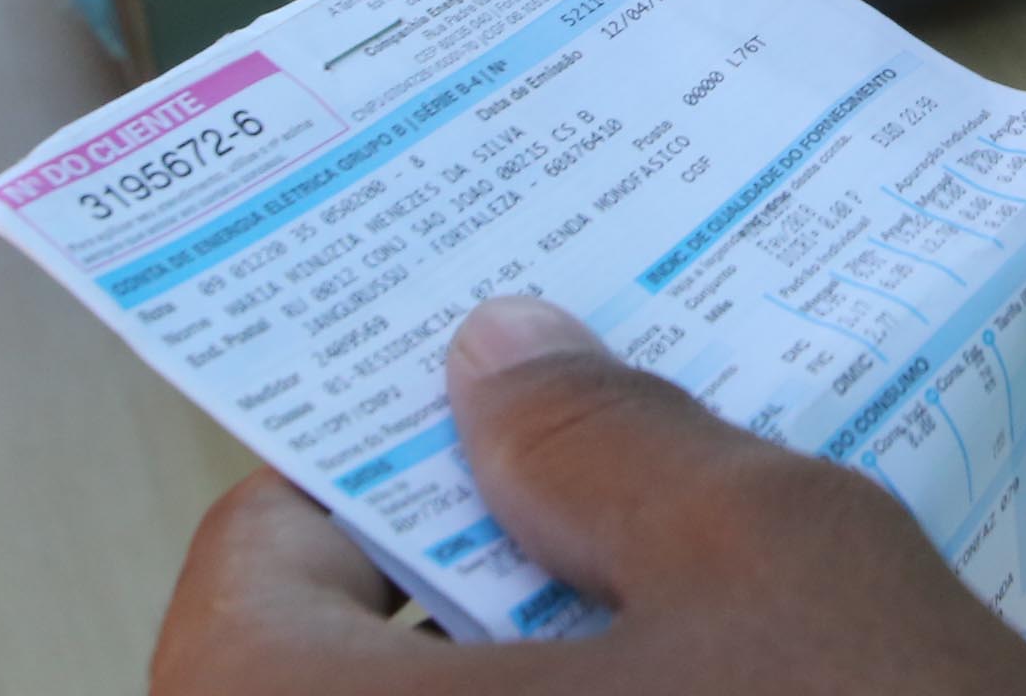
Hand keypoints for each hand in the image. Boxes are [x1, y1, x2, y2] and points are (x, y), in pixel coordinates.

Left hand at [153, 298, 1025, 693]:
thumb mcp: (776, 555)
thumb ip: (607, 444)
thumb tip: (497, 362)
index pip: (249, 581)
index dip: (378, 485)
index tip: (500, 443)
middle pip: (327, 691)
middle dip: (471, 596)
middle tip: (613, 521)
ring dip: (544, 692)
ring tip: (699, 642)